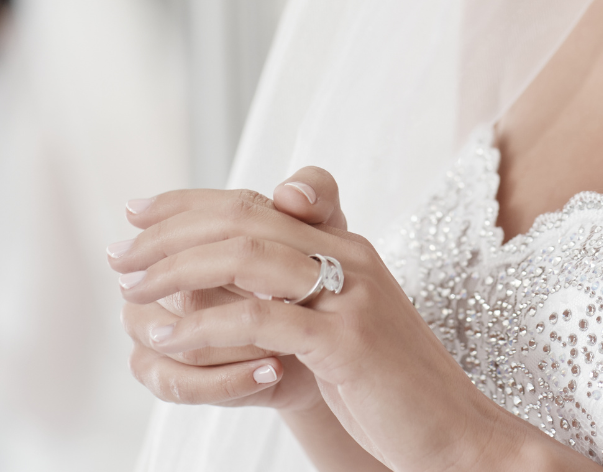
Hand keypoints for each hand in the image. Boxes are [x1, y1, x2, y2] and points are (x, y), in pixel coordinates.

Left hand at [108, 172, 533, 471]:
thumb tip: (239, 285)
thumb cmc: (393, 384)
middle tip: (119, 252)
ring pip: (249, 255)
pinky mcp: (347, 341)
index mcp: (348, 247)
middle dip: (172, 231)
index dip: (194, 201)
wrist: (456, 428)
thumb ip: (304, 291)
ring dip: (179, 269)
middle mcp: (351, 256)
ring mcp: (351, 295)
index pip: (259, 202)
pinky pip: (264, 318)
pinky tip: (171, 339)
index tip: (141, 211)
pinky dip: (209, 326)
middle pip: (247, 219)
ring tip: (131, 288)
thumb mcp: (347, 325)